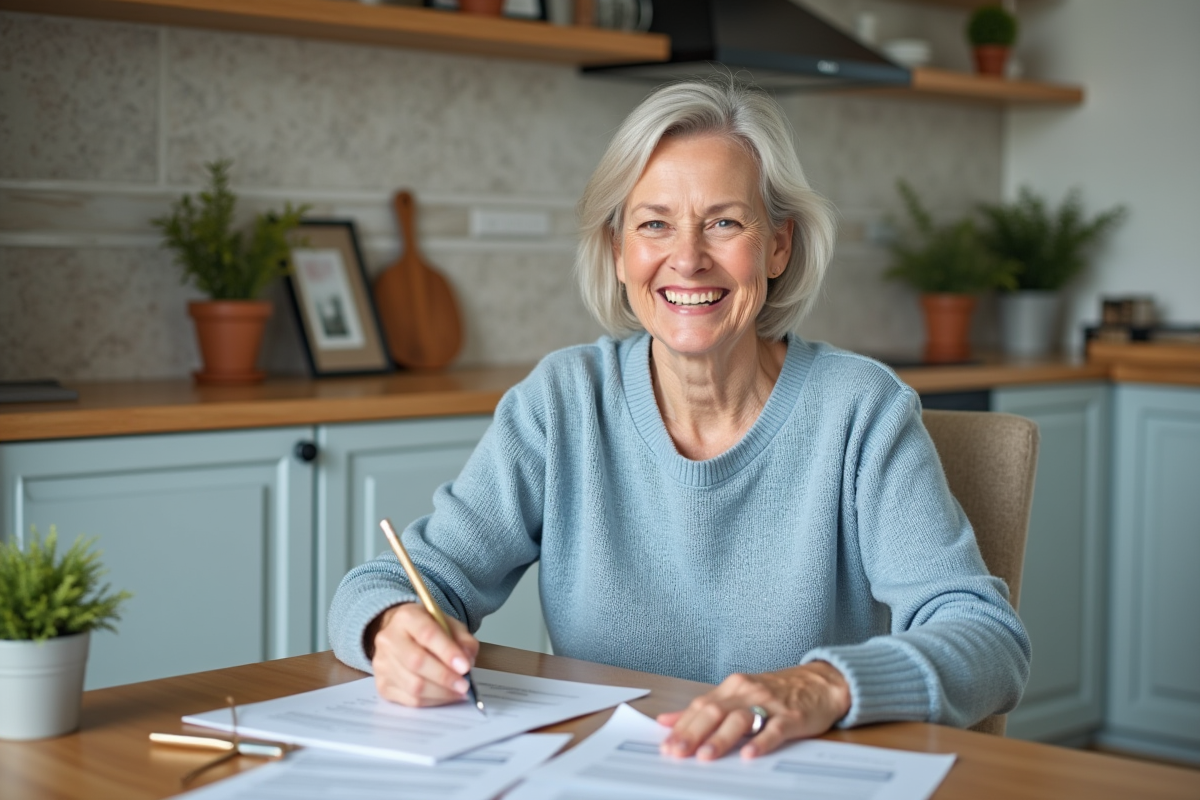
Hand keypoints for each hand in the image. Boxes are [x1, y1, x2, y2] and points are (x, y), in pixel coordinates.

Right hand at [368, 603, 480, 706]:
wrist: (399, 637)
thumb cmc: (427, 631)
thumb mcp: (449, 625)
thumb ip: (463, 640)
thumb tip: (467, 660)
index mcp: (407, 617)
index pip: (427, 634)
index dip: (448, 652)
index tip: (465, 666)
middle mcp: (388, 639)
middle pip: (417, 662)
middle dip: (445, 677)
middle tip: (465, 685)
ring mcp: (382, 663)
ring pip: (413, 685)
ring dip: (441, 692)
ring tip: (459, 692)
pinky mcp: (382, 685)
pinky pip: (410, 700)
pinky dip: (432, 701)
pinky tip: (445, 696)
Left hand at [656, 661, 850, 760]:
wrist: (821, 683)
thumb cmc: (777, 692)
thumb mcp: (738, 695)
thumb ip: (703, 708)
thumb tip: (666, 720)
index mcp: (732, 687)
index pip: (700, 706)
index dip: (682, 726)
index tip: (666, 745)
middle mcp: (747, 692)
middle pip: (714, 711)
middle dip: (693, 733)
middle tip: (677, 752)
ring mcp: (769, 704)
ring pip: (740, 719)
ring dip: (721, 738)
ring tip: (706, 756)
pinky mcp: (791, 717)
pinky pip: (774, 729)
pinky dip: (761, 742)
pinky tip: (749, 754)